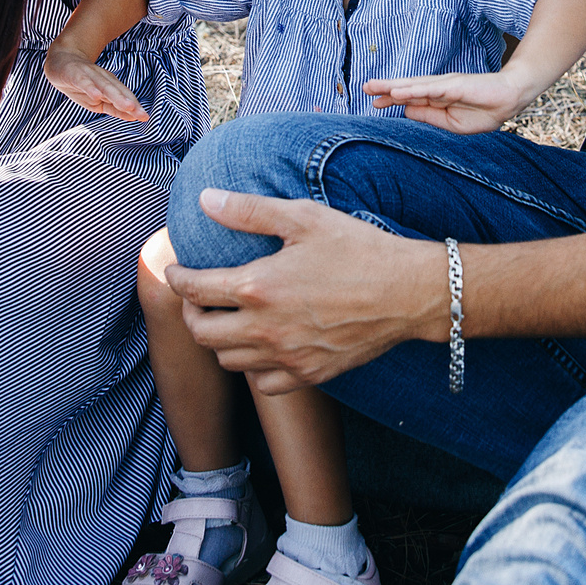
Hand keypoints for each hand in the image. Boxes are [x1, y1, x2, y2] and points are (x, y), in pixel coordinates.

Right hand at [43, 48, 149, 121]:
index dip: (135, 107)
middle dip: (130, 103)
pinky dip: (91, 89)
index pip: (124, 97)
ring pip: (105, 87)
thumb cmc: (82, 84)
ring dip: (117, 97)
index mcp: (110, 86)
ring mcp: (90, 76)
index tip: (145, 117)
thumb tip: (132, 117)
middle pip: (118, 92)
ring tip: (128, 107)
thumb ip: (114, 108)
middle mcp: (103, 79)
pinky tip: (96, 96)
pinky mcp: (75, 74)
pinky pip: (84, 82)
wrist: (61, 61)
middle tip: (141, 114)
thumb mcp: (98, 100)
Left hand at [164, 190, 447, 395]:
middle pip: (203, 333)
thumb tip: (205, 200)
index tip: (176, 271)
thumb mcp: (303, 218)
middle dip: (191, 314)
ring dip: (219, 341)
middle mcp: (266, 329)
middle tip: (197, 299)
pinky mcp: (310, 374)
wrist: (408, 292)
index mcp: (258, 287)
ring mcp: (288, 357)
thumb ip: (248, 211)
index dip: (177, 279)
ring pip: (230, 361)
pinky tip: (263, 348)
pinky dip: (255, 368)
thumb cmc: (358, 249)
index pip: (194, 290)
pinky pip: (265, 384)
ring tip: (227, 320)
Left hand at [363, 70, 532, 132]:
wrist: (510, 99)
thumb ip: (428, 115)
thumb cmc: (484, 112)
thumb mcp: (451, 122)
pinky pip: (430, 89)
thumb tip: (405, 110)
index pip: (409, 97)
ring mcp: (445, 85)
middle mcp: (438, 89)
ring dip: (394, 86)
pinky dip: (413, 90)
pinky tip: (398, 92)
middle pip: (407, 88)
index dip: (391, 98)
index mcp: (437, 99)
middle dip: (385, 88)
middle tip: (365, 87)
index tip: (373, 102)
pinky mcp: (455, 85)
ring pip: (414, 86)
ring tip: (374, 87)